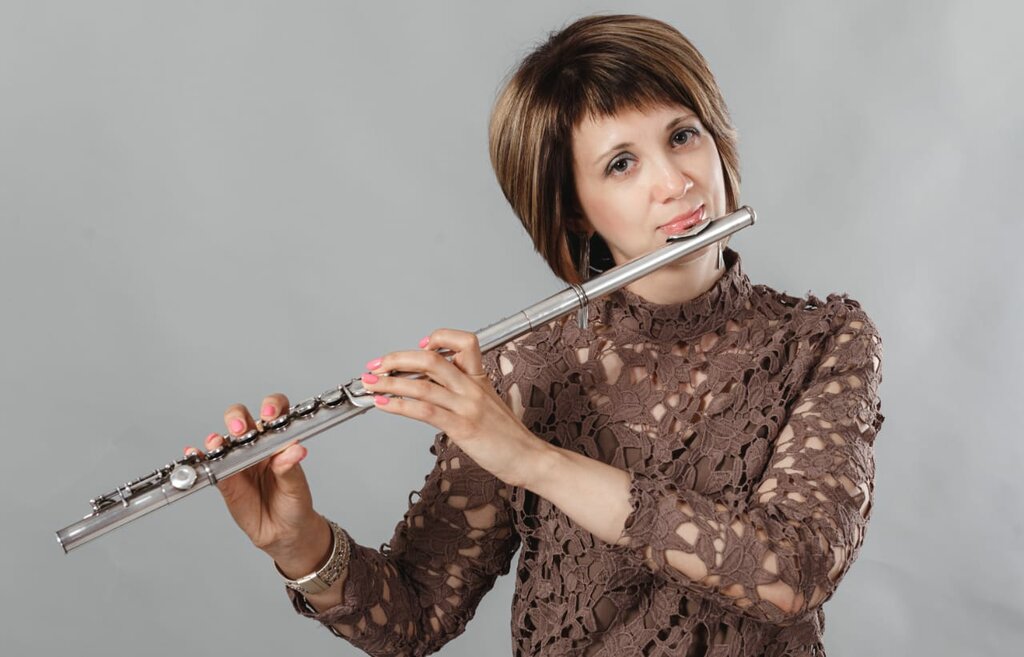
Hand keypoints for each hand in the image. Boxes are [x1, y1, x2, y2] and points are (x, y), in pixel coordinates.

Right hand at [183, 394, 330, 576]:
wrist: (283, 532)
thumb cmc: (295, 503)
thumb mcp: (296, 486)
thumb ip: (291, 468)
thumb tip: (295, 450)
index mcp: (279, 441)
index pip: (276, 413)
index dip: (272, 406)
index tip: (270, 414)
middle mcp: (257, 446)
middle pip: (243, 419)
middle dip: (238, 419)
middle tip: (241, 430)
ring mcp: (239, 461)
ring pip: (224, 440)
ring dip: (218, 438)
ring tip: (218, 444)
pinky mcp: (225, 479)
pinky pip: (210, 465)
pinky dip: (199, 457)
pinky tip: (195, 454)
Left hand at [360, 329, 547, 487]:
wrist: (530, 458)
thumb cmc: (508, 436)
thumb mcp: (488, 404)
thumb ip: (463, 392)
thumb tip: (433, 386)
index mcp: (479, 378)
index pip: (462, 340)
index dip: (437, 338)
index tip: (416, 348)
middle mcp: (473, 387)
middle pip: (430, 358)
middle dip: (396, 359)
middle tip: (376, 366)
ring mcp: (468, 406)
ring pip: (422, 383)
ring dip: (389, 383)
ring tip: (370, 384)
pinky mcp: (463, 427)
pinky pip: (425, 410)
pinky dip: (399, 405)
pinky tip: (385, 405)